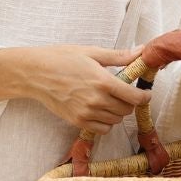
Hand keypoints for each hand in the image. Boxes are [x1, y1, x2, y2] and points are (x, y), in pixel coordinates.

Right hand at [20, 43, 146, 132]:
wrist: (35, 73)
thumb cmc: (62, 58)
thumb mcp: (91, 52)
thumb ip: (119, 56)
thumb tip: (141, 51)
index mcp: (103, 81)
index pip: (135, 97)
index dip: (144, 96)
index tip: (146, 93)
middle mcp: (97, 100)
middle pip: (127, 110)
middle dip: (129, 102)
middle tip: (123, 93)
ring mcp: (87, 113)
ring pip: (115, 120)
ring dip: (117, 112)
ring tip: (109, 100)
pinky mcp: (78, 121)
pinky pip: (102, 129)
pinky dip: (106, 122)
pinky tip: (100, 110)